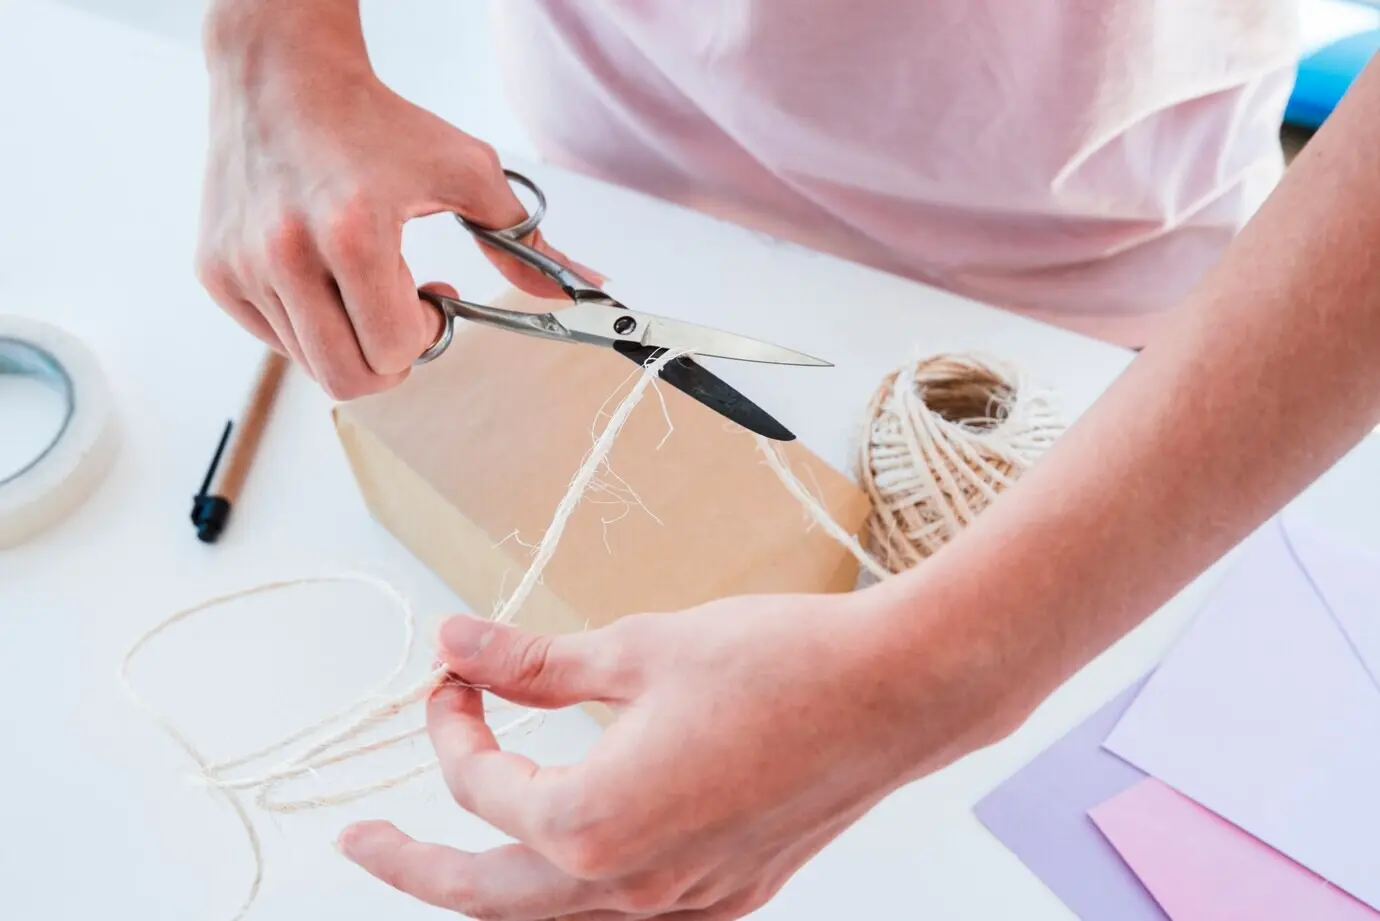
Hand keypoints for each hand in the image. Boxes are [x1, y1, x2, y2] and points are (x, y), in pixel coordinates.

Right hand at [194, 1, 596, 399]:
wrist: (282, 76)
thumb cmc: (377, 122)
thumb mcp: (465, 172)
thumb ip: (525, 241)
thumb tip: (585, 288)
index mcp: (353, 234)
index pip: (397, 349)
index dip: (428, 334)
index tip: (435, 297)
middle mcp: (286, 255)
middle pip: (350, 379)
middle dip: (391, 361)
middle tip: (403, 316)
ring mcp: (242, 267)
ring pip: (311, 363)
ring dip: (350, 338)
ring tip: (363, 284)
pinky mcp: (215, 272)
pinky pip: (273, 340)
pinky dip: (308, 325)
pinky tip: (322, 276)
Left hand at [337, 588, 1017, 918]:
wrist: (899, 691)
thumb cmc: (782, 662)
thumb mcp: (639, 648)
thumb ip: (534, 662)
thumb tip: (457, 644)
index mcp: (595, 823)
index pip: (482, 787)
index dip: (452, 724)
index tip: (453, 675)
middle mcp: (634, 884)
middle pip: (488, 895)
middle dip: (415, 866)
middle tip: (359, 844)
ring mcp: (688, 900)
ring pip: (554, 916)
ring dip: (493, 881)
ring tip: (447, 851)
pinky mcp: (730, 892)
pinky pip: (625, 911)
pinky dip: (574, 885)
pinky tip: (567, 846)